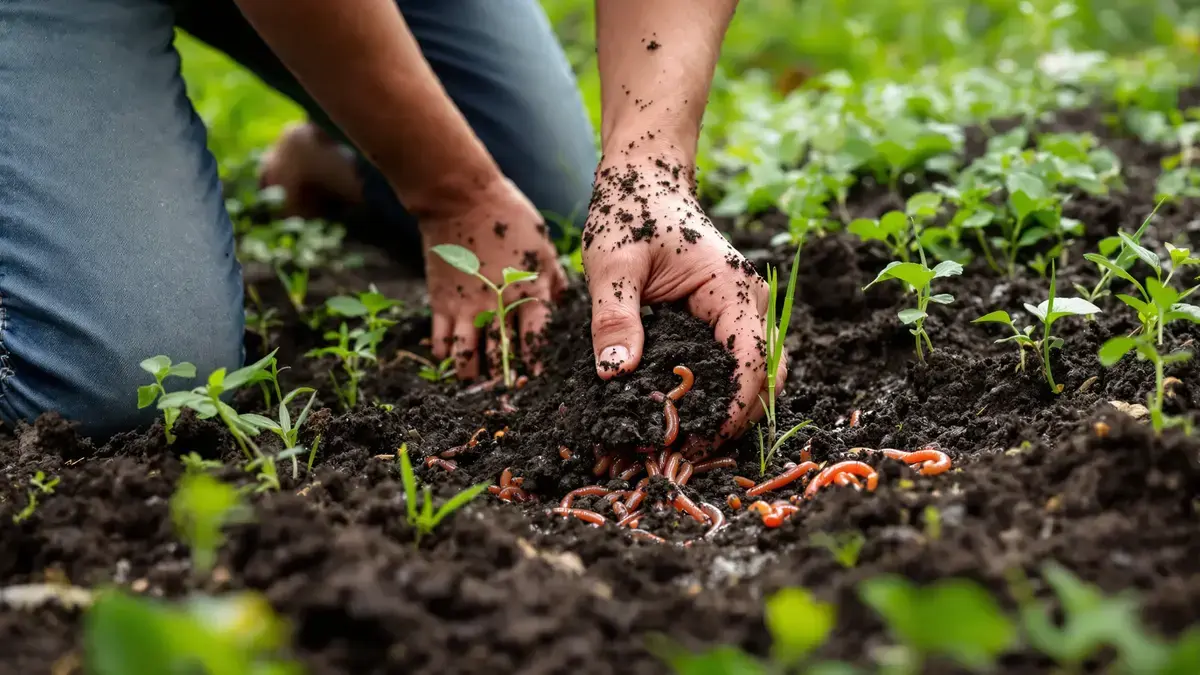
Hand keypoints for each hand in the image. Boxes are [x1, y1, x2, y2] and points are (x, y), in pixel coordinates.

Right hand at [422, 175, 566, 379]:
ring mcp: (467, 307)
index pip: (538, 341)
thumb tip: (565, 304)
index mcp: (529, 293)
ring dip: (473, 376)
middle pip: (503, 356)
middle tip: (508, 397)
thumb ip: (554, 280)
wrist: (462, 198)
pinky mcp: (441, 302)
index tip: (539, 382)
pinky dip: (444, 356)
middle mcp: (499, 307)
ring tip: (476, 388)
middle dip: (506, 380)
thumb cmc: (510, 218)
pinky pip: (441, 340)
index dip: (538, 365)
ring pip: (469, 356)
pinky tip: (450, 363)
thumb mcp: (543, 246)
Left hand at [582, 151, 786, 444]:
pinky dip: (712, 393)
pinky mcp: (722, 321)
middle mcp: (746, 303)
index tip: (698, 438)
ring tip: (682, 440)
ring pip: (752, 376)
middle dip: (733, 418)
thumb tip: (615, 374)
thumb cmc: (630, 212)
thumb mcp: (612, 263)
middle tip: (686, 451)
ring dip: (726, 411)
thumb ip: (615, 318)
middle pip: (764, 377)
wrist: (643, 181)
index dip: (733, 406)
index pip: (751, 359)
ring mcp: (738, 313)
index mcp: (730, 288)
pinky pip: (730, 365)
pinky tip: (678, 413)